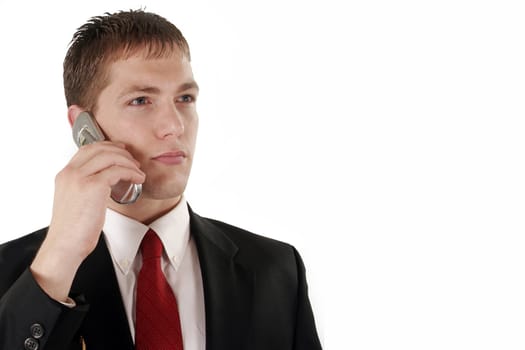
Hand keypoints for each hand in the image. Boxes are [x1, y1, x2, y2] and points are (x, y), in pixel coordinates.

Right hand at [30, 141, 144, 301]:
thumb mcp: (75, 202)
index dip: (107, 147)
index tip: (122, 151)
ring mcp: (80, 178)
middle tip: (134, 161)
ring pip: (110, 157)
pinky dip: (131, 172)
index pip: (87, 149)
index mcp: (65, 175)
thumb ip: (85, 188)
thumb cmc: (73, 230)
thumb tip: (106, 182)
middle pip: (100, 148)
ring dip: (129, 162)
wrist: (65, 246)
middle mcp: (70, 173)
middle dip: (121, 152)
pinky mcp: (93, 187)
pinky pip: (118, 170)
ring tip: (138, 172)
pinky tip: (138, 179)